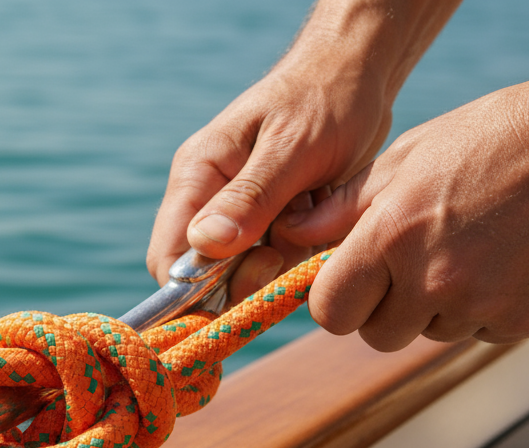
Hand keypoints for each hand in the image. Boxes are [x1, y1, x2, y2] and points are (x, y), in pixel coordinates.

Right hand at [145, 60, 393, 302]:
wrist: (360, 77)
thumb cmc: (325, 98)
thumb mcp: (292, 147)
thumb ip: (250, 197)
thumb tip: (206, 244)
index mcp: (196, 177)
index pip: (168, 258)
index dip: (192, 291)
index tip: (244, 288)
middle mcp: (210, 200)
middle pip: (205, 276)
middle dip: (247, 278)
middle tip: (285, 250)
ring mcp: (240, 215)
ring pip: (246, 274)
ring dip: (282, 262)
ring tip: (312, 215)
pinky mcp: (271, 223)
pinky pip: (277, 262)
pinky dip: (302, 252)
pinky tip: (321, 215)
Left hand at [281, 71, 528, 350]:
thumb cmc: (497, 138)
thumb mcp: (410, 156)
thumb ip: (347, 207)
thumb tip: (295, 237)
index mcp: (390, 236)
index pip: (331, 312)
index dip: (338, 302)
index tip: (353, 284)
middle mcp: (430, 279)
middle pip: (377, 335)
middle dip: (387, 309)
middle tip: (418, 263)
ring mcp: (479, 306)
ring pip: (431, 334)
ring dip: (440, 306)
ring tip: (475, 246)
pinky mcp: (522, 322)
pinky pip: (481, 333)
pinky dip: (487, 309)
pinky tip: (510, 259)